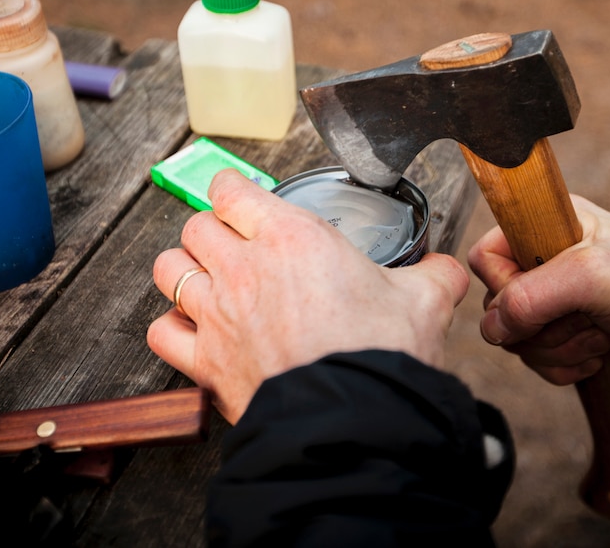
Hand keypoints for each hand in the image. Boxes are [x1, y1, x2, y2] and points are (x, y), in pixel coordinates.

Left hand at [148, 169, 469, 423]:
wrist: (354, 419)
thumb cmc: (382, 354)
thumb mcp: (424, 301)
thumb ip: (434, 275)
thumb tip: (447, 270)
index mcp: (292, 237)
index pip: (232, 190)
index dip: (232, 189)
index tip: (239, 198)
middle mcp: (244, 268)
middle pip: (196, 225)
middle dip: (212, 229)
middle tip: (233, 243)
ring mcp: (218, 315)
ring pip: (168, 269)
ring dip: (184, 269)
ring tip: (205, 279)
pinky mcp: (205, 362)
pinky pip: (162, 332)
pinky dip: (172, 327)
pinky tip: (192, 330)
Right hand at [467, 195, 609, 385]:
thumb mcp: (589, 278)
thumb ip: (530, 298)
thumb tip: (491, 329)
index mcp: (543, 226)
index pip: (485, 258)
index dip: (505, 288)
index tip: (547, 298)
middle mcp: (542, 257)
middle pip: (499, 306)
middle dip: (543, 327)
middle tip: (586, 319)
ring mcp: (554, 295)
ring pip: (518, 337)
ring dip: (558, 348)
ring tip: (599, 336)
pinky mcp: (564, 327)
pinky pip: (536, 357)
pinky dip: (563, 366)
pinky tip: (596, 356)